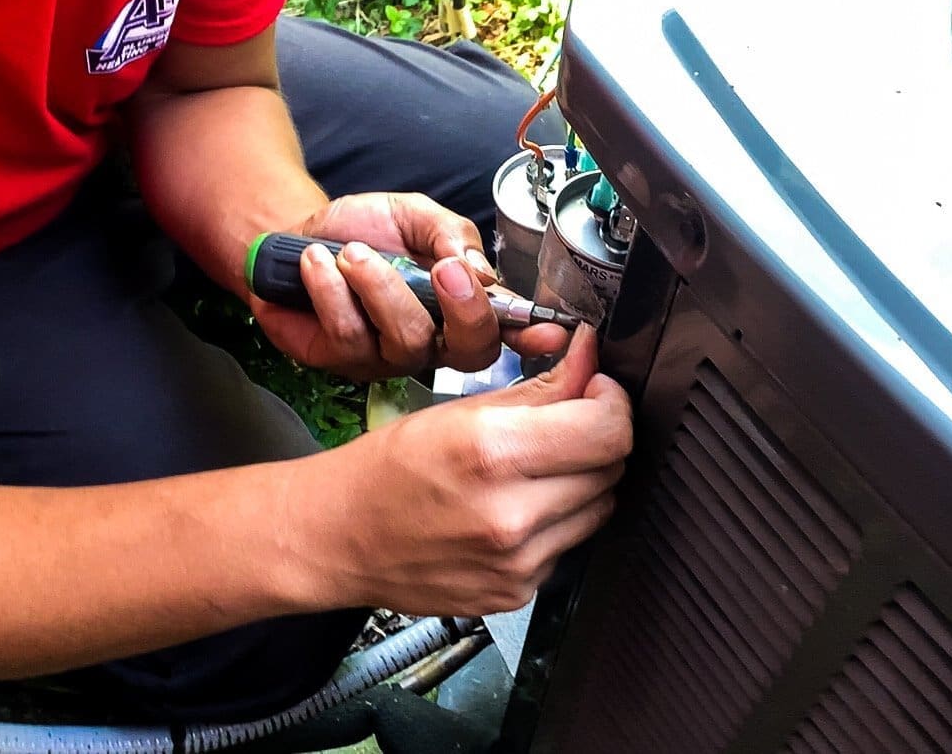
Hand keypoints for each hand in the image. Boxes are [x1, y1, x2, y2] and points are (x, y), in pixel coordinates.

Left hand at [249, 192, 569, 379]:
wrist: (296, 237)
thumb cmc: (361, 231)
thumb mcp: (414, 215)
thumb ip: (451, 234)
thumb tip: (479, 269)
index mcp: (459, 305)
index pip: (506, 327)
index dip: (531, 336)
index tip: (549, 333)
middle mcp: (432, 340)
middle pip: (469, 350)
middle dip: (462, 309)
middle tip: (441, 267)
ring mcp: (388, 357)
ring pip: (406, 339)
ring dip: (379, 285)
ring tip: (352, 252)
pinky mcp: (342, 361)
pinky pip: (349, 334)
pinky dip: (331, 289)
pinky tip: (317, 264)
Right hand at [302, 327, 632, 615]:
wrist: (338, 537)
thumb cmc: (386, 470)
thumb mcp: (459, 412)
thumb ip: (539, 388)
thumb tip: (589, 358)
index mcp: (493, 455)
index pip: (608, 430)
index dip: (613, 402)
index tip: (598, 390)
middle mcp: (510, 516)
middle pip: (611, 468)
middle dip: (598, 437)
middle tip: (567, 423)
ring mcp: (516, 563)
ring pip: (598, 509)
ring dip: (581, 482)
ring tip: (533, 470)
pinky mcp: (516, 593)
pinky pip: (567, 546)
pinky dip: (554, 523)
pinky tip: (513, 511)